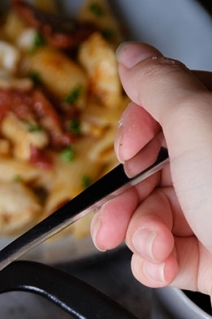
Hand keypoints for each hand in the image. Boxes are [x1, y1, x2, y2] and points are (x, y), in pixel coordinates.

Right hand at [91, 42, 211, 293]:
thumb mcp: (196, 123)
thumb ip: (158, 85)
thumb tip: (131, 54)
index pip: (163, 114)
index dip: (134, 134)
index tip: (128, 152)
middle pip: (144, 174)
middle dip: (122, 202)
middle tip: (115, 218)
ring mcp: (207, 213)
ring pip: (145, 218)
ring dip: (139, 237)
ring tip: (157, 247)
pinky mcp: (203, 256)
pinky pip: (158, 256)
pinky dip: (154, 264)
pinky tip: (166, 264)